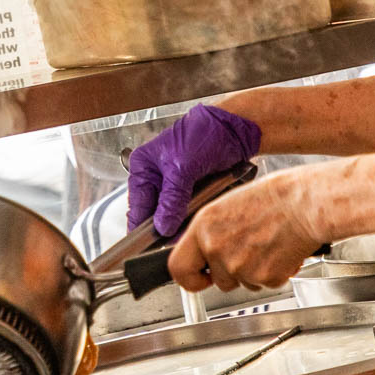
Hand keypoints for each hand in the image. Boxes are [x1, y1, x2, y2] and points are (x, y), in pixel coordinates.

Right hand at [127, 104, 261, 235]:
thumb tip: (162, 227)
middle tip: (180, 237)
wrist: (236, 128)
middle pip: (155, 215)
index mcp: (143, 168)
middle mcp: (156, 179)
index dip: (144, 228)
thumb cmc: (205, 134)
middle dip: (168, 226)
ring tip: (194, 224)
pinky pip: (190, 213)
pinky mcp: (193, 192)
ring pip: (174, 217)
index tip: (152, 247)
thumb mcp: (183, 167)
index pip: (137, 207)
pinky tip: (203, 217)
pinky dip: (196, 217)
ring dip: (184, 223)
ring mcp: (175, 187)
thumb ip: (172, 198)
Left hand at [167, 154, 374, 291]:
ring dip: (253, 272)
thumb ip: (211, 231)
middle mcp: (217, 249)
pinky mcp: (264, 277)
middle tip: (249, 253)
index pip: (178, 268)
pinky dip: (274, 273)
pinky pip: (265, 283)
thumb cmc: (275, 197)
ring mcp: (240, 266)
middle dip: (231, 273)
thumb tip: (206, 248)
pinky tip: (280, 250)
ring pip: (242, 282)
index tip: (199, 278)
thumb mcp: (228, 206)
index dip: (189, 278)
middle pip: (217, 280)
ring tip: (267, 244)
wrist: (306, 203)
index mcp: (204, 227)